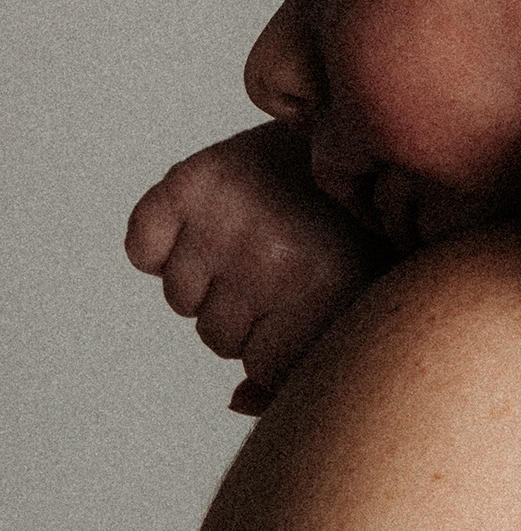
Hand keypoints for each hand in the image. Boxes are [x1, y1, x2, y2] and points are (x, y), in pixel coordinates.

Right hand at [125, 121, 383, 409]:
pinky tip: (201, 225)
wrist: (361, 130)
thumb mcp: (366, 303)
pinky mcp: (192, 180)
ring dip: (208, 277)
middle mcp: (273, 260)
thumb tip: (236, 400)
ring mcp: (229, 219)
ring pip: (180, 297)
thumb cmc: (368, 224)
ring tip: (255, 237)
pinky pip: (143, 245)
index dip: (281, 340)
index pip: (261, 367)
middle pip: (218, 335)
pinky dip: (157, 242)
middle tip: (286, 261)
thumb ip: (311, 366)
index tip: (309, 300)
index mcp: (324, 298)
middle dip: (248, 311)